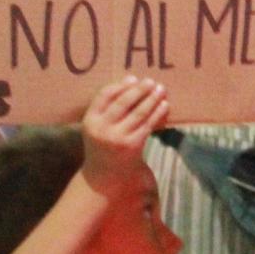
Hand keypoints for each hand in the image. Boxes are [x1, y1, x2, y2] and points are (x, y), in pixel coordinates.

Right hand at [80, 76, 167, 194]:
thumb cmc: (103, 144)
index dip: (120, 85)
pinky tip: (164, 105)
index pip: (105, 95)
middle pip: (123, 102)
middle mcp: (102, 129)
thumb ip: (108, 107)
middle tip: (151, 81)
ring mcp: (118, 137)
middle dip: (139, 90)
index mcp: (90, 120)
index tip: (133, 78)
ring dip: (152, 99)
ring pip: (138, 112)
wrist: (104, 175)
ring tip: (161, 90)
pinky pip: (148, 124)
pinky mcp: (133, 145)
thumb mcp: (97, 126)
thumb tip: (131, 80)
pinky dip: (158, 113)